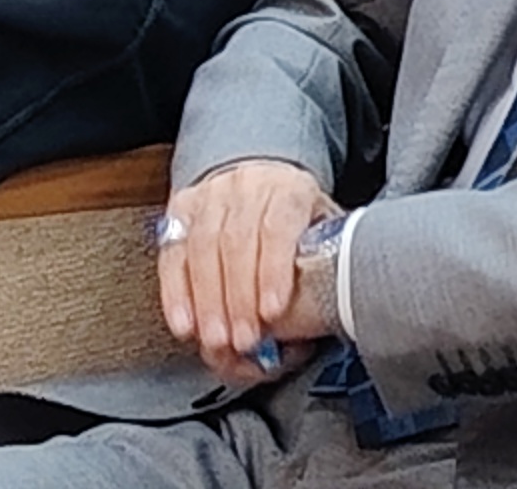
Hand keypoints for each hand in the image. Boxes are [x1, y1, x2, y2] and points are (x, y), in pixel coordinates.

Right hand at [153, 159, 339, 384]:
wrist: (259, 175)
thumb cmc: (296, 215)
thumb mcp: (324, 224)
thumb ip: (329, 256)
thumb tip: (343, 303)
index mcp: (288, 188)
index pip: (278, 228)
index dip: (273, 271)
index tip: (274, 312)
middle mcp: (245, 187)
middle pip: (236, 243)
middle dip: (238, 298)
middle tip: (244, 341)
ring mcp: (209, 196)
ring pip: (201, 249)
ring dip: (207, 302)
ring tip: (217, 341)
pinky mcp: (181, 210)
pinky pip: (173, 255)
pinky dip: (176, 294)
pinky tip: (184, 324)